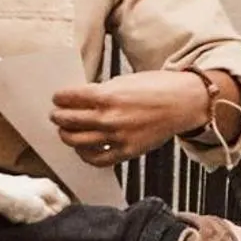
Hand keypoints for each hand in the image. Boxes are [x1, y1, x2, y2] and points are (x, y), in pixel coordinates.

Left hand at [51, 71, 209, 167]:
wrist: (183, 103)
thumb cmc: (158, 88)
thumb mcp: (124, 81)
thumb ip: (101, 92)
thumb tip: (81, 100)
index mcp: (107, 95)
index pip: (69, 98)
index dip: (59, 98)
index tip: (57, 98)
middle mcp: (109, 118)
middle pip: (69, 121)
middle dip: (59, 117)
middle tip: (57, 115)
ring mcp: (117, 137)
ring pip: (77, 141)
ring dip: (66, 136)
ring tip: (66, 131)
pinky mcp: (126, 152)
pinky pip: (97, 159)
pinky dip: (85, 155)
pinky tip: (83, 149)